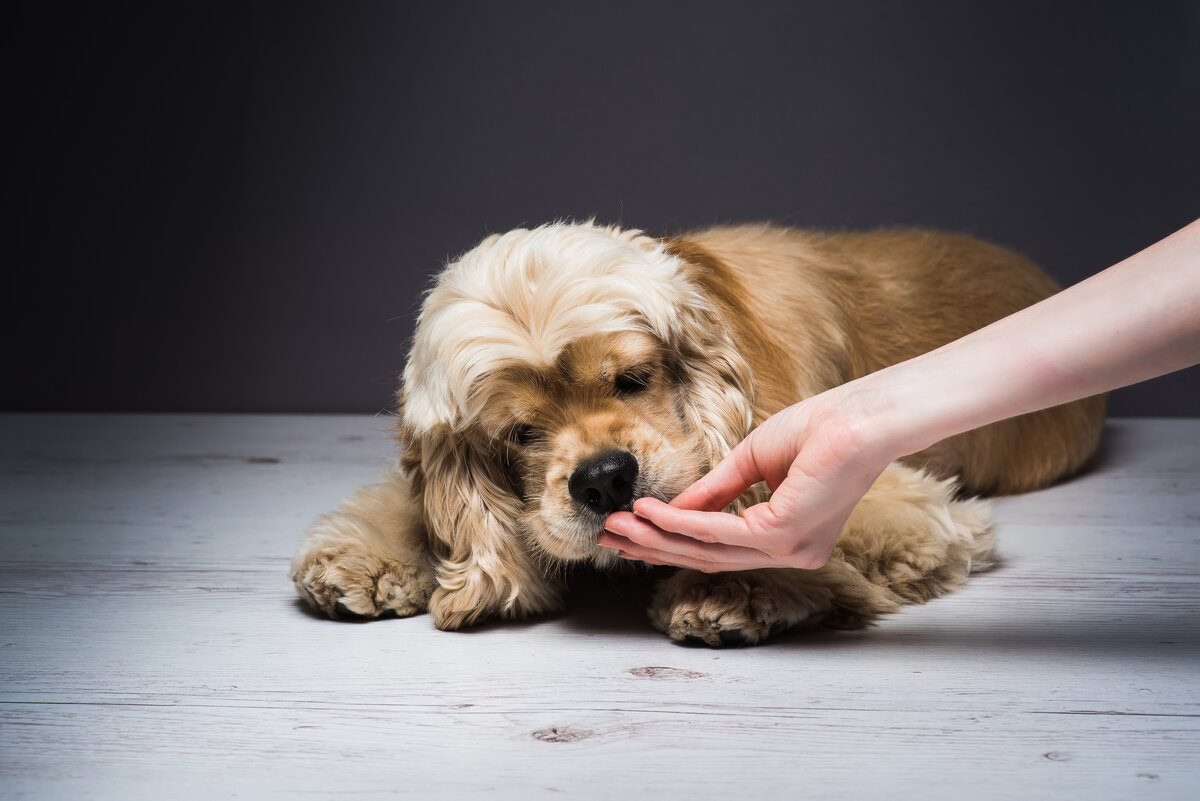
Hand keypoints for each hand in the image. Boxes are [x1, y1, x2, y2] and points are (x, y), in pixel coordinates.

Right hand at [601, 395, 890, 571]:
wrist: (861, 416)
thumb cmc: (821, 429)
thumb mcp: (752, 462)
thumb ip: (715, 492)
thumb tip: (671, 512)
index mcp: (787, 539)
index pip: (719, 548)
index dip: (669, 541)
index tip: (630, 531)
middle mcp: (790, 553)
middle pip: (707, 558)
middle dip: (653, 548)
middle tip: (609, 540)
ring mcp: (789, 550)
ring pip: (708, 551)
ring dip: (656, 538)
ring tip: (618, 526)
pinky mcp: (783, 536)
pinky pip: (719, 532)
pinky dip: (680, 523)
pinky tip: (651, 512)